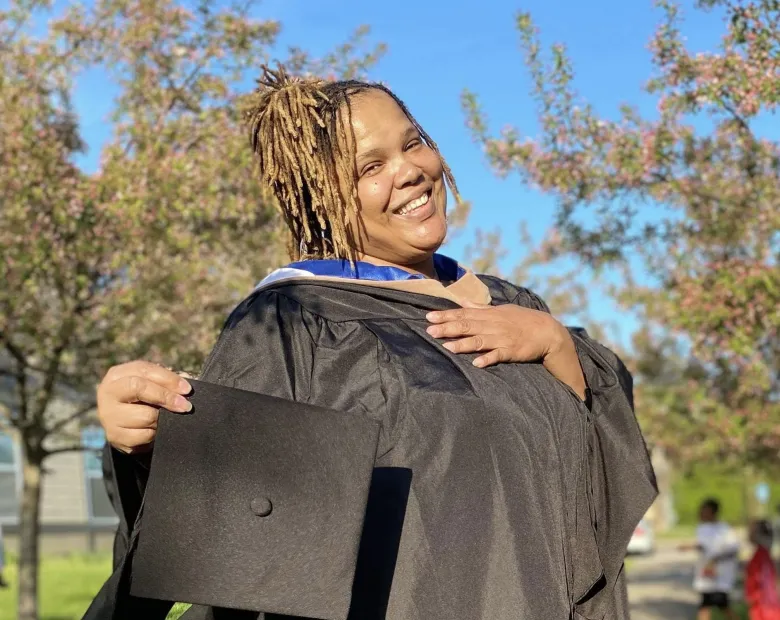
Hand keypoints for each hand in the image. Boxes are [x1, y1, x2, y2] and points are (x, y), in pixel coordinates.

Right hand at [97, 361, 192, 453]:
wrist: (122, 422)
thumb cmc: (142, 397)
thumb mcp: (150, 383)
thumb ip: (164, 381)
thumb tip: (184, 389)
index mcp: (117, 375)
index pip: (144, 371)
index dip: (169, 379)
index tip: (187, 389)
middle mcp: (108, 393)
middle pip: (139, 388)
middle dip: (166, 396)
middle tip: (185, 406)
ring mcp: (109, 416)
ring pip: (145, 416)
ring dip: (163, 418)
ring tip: (167, 417)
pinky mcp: (114, 436)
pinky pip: (144, 436)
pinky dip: (155, 433)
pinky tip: (156, 429)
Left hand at [426, 303, 586, 398]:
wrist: (548, 331)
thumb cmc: (522, 320)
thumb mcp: (501, 310)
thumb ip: (480, 308)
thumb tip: (462, 301)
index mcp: (489, 315)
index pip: (463, 314)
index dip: (446, 315)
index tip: (429, 317)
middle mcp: (494, 325)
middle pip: (468, 326)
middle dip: (448, 328)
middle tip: (429, 331)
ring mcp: (503, 338)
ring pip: (479, 341)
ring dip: (463, 344)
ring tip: (447, 347)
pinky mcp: (512, 351)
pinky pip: (498, 355)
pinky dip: (488, 359)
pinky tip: (477, 364)